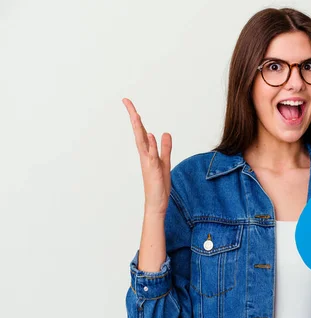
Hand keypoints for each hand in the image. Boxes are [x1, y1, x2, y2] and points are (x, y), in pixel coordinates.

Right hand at [123, 98, 171, 214]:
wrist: (156, 204)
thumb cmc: (158, 185)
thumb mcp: (165, 162)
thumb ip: (165, 148)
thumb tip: (164, 133)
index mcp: (147, 153)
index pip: (141, 131)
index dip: (136, 118)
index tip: (129, 104)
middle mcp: (145, 156)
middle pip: (138, 132)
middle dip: (133, 117)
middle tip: (126, 101)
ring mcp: (148, 163)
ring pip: (142, 142)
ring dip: (138, 128)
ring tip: (135, 114)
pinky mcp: (153, 170)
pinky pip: (152, 156)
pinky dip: (150, 145)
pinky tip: (149, 135)